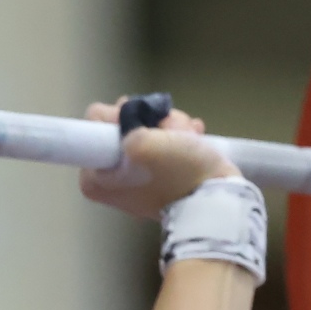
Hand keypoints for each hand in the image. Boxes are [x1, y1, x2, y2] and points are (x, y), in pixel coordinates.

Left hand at [78, 98, 242, 221]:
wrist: (217, 198)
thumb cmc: (176, 173)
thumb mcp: (140, 141)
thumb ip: (121, 119)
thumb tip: (127, 111)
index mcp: (93, 178)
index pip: (96, 123)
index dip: (122, 114)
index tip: (143, 124)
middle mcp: (109, 180)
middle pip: (124, 123)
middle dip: (151, 121)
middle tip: (168, 131)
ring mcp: (136, 178)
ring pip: (148, 128)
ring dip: (171, 126)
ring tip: (188, 138)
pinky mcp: (160, 176)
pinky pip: (164, 141)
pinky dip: (181, 135)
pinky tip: (193, 138)